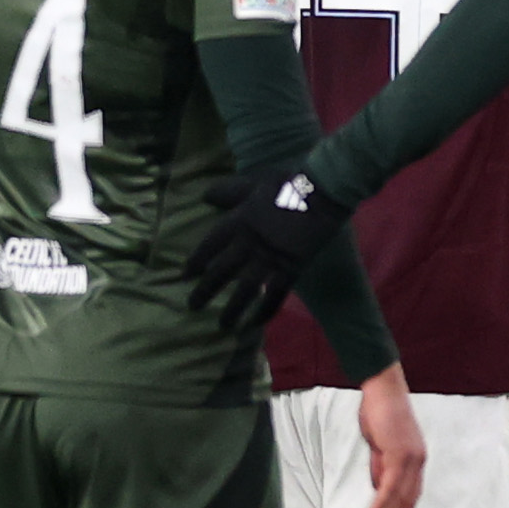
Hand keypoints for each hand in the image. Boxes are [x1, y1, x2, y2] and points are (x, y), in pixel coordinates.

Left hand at [185, 166, 352, 336]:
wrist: (323, 192)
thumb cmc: (288, 183)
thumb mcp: (253, 182)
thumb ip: (229, 192)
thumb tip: (205, 196)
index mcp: (239, 221)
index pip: (211, 245)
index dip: (197, 261)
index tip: (185, 275)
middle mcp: (249, 244)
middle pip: (222, 271)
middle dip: (206, 290)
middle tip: (192, 306)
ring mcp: (270, 259)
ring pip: (246, 290)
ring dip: (233, 309)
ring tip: (223, 325)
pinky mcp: (291, 269)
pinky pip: (275, 295)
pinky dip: (264, 311)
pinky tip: (254, 324)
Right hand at [354, 364, 427, 507]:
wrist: (383, 389)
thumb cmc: (379, 411)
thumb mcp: (379, 444)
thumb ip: (380, 466)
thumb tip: (378, 488)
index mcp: (415, 460)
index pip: (410, 496)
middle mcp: (418, 463)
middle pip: (408, 502)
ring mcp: (411, 459)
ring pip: (400, 499)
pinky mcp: (399, 455)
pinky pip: (389, 486)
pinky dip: (381, 504)